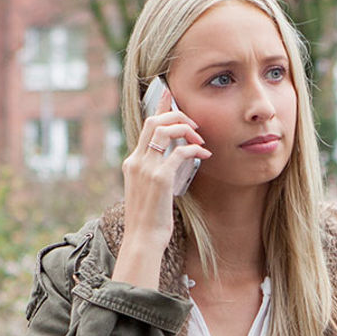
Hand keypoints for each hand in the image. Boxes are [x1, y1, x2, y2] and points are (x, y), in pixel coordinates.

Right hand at [119, 89, 210, 266]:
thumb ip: (159, 173)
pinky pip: (179, 153)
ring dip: (185, 129)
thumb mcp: (150, 192)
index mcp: (132, 163)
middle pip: (154, 122)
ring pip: (165, 131)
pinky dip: (194, 150)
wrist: (142, 240)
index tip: (170, 95)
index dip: (158, 108)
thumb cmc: (149, 220)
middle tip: (195, 124)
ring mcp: (146, 169)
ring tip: (199, 139)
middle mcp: (136, 161)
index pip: (145, 127)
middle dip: (176, 116)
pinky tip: (204, 155)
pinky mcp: (160, 179)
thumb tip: (177, 161)